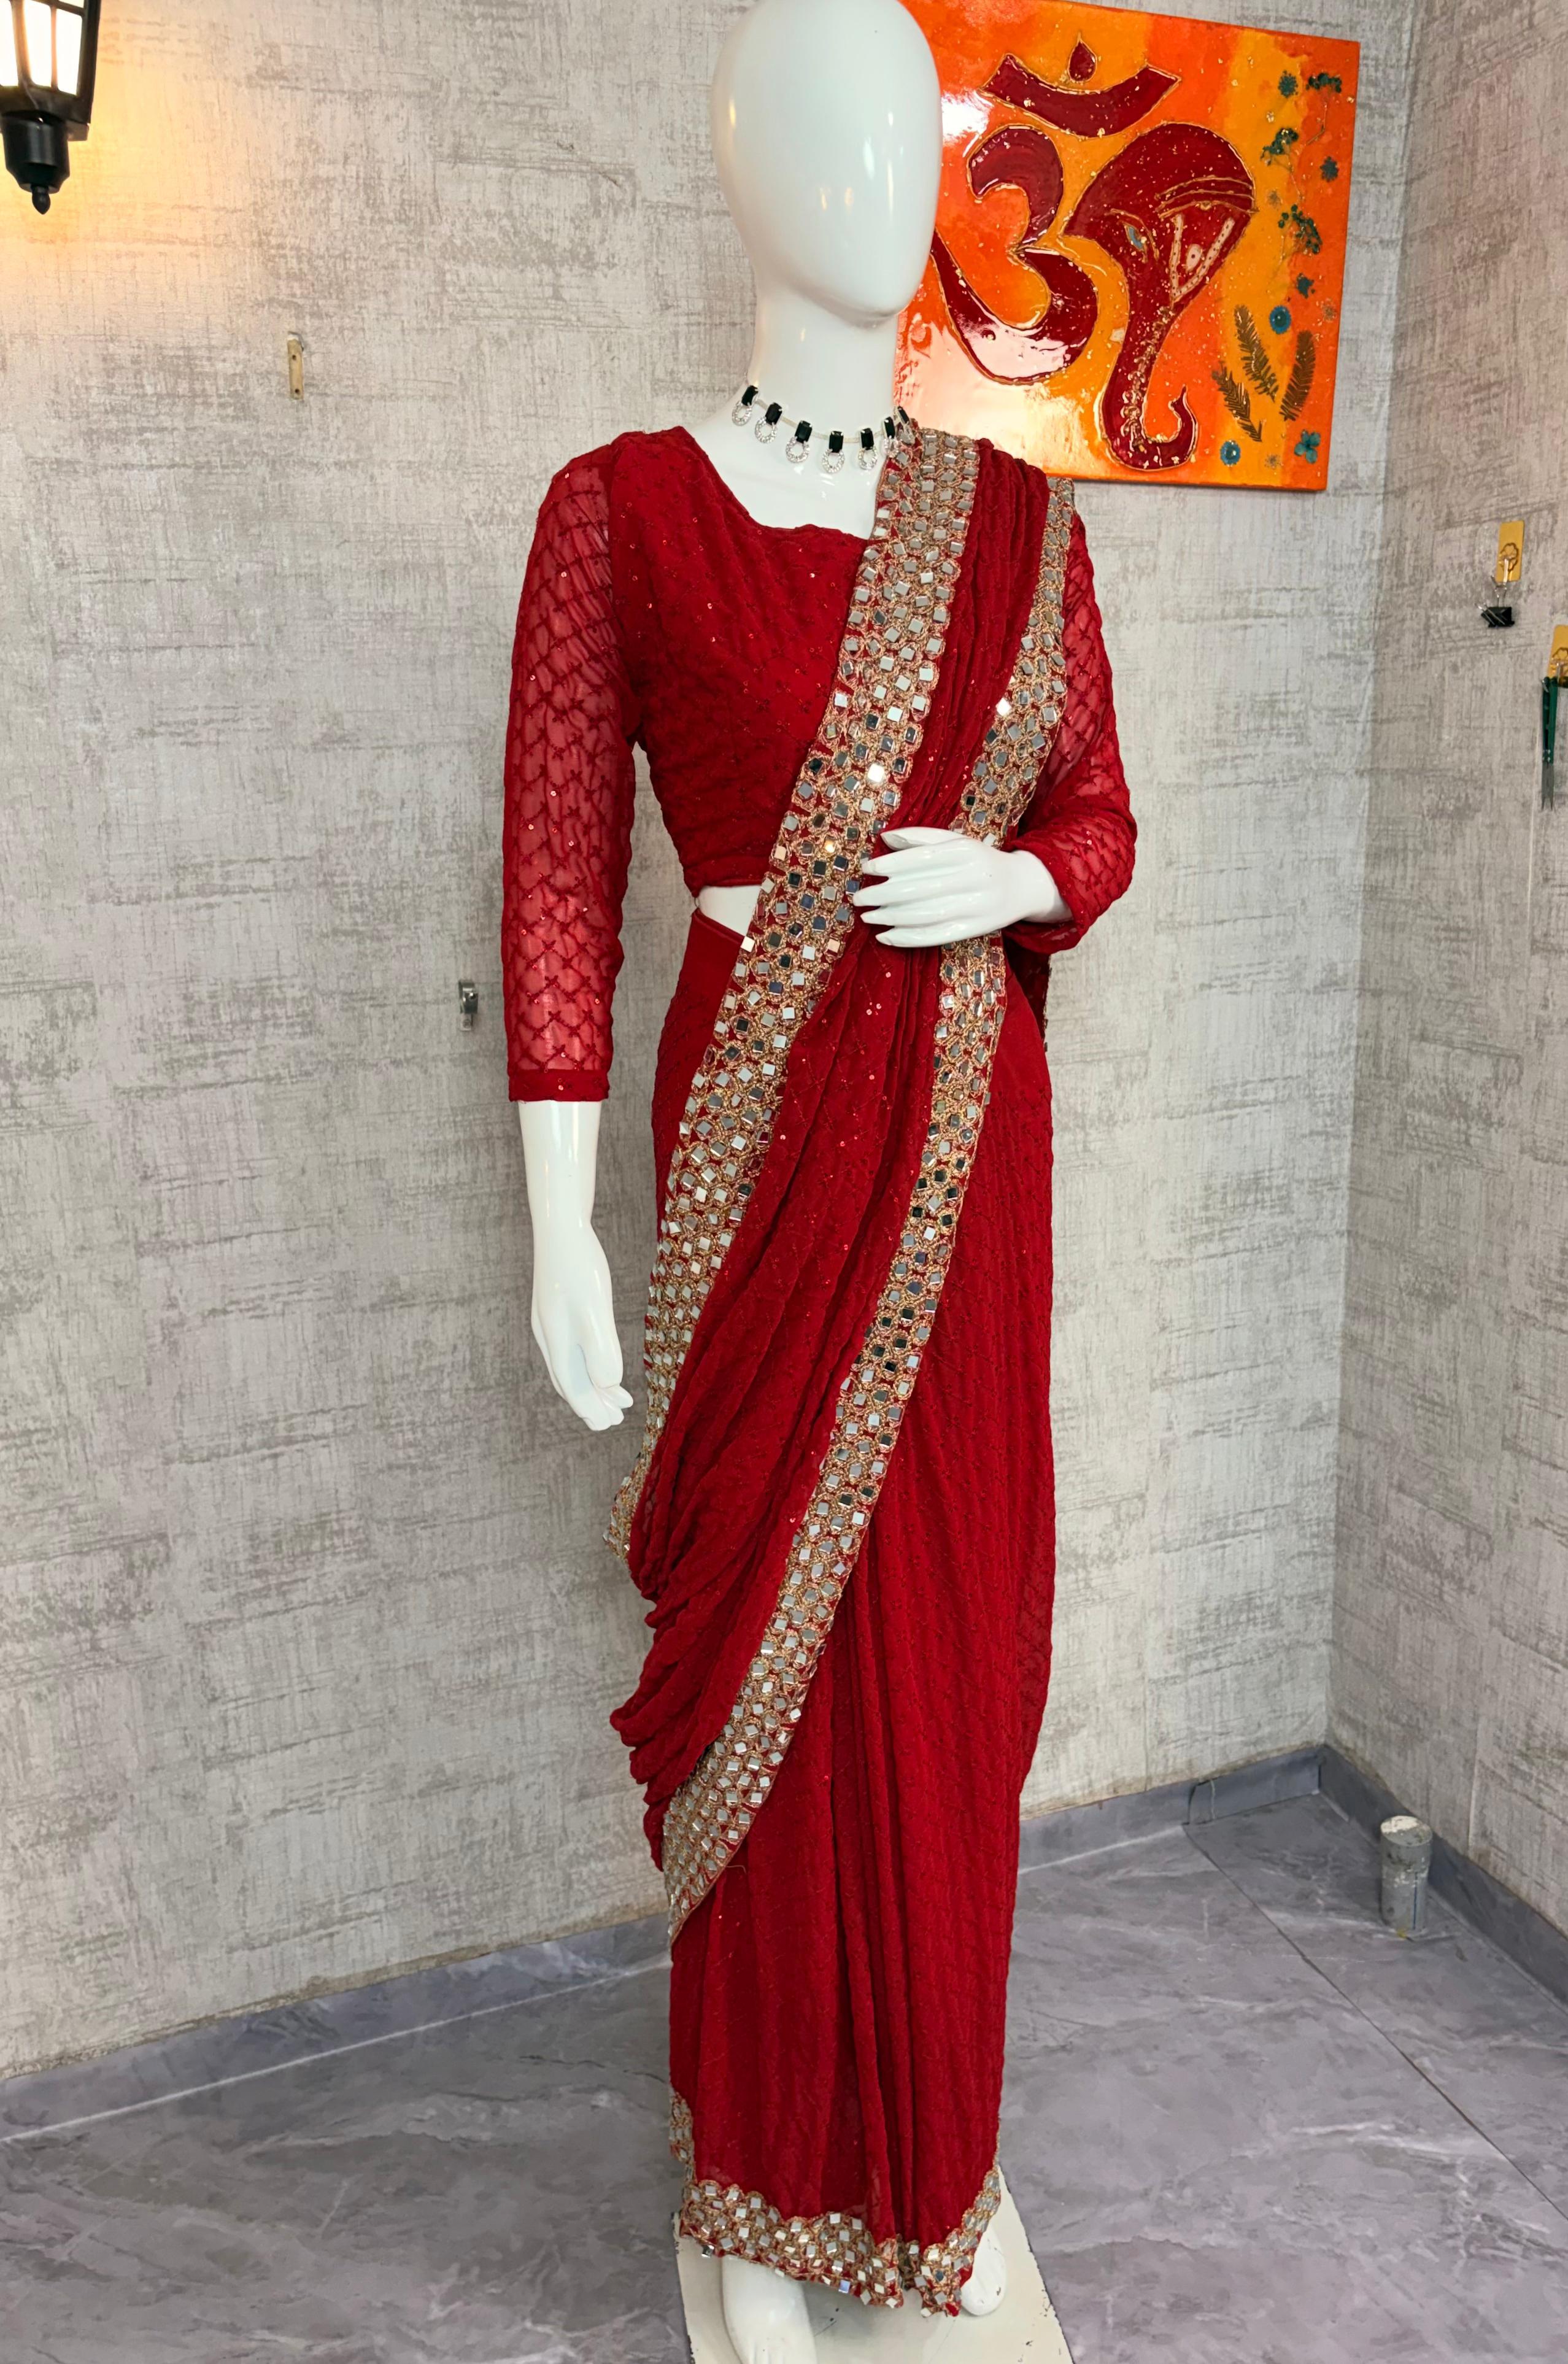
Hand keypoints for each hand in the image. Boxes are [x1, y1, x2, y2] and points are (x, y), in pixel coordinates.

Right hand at [530, 1221, 632, 1431]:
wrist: (560, 1225)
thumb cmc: (579, 1265)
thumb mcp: (594, 1307)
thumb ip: (599, 1347)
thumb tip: (606, 1385)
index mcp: (556, 1340)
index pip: (573, 1387)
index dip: (592, 1408)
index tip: (610, 1423)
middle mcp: (549, 1336)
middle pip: (568, 1381)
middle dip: (592, 1403)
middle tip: (614, 1421)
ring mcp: (550, 1322)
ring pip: (569, 1366)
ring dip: (592, 1386)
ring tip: (617, 1399)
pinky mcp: (556, 1309)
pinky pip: (570, 1348)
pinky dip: (587, 1363)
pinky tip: (602, 1361)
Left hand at [851, 826, 1069, 947]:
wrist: (1022, 886)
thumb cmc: (979, 861)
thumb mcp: (957, 842)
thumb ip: (922, 837)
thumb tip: (885, 838)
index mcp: (966, 851)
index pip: (921, 857)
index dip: (890, 864)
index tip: (867, 868)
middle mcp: (972, 878)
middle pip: (919, 888)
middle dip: (882, 894)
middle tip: (858, 897)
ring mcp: (974, 906)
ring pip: (924, 914)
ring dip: (890, 917)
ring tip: (867, 917)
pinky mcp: (973, 930)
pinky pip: (935, 936)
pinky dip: (907, 938)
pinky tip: (886, 936)